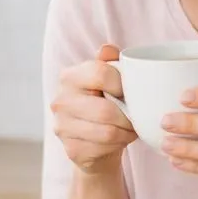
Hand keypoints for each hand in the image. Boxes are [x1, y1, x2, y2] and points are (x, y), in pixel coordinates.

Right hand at [50, 44, 136, 174]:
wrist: (94, 141)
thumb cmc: (105, 103)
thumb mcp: (109, 80)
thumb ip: (109, 62)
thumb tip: (107, 49)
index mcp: (69, 77)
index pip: (100, 73)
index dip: (122, 84)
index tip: (130, 92)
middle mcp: (60, 101)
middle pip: (105, 110)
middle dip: (129, 117)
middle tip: (137, 117)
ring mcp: (62, 127)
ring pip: (108, 132)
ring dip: (127, 132)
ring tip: (132, 128)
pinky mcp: (71, 149)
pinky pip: (104, 148)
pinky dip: (119, 145)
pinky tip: (121, 140)